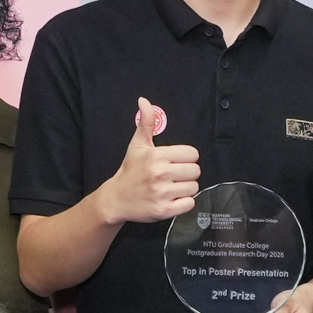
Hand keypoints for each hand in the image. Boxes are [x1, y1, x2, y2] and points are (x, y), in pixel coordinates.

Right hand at [96, 96, 201, 227]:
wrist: (116, 199)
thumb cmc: (129, 171)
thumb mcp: (137, 145)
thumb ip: (147, 122)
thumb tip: (144, 101)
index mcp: (157, 156)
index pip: (192, 154)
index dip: (186, 158)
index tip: (176, 162)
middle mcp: (160, 174)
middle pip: (195, 171)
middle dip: (186, 173)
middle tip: (173, 176)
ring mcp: (162, 193)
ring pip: (194, 188)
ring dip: (185, 188)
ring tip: (171, 187)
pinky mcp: (164, 210)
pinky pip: (189, 204)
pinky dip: (183, 203)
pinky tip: (172, 198)